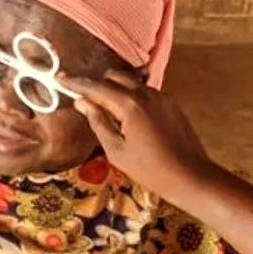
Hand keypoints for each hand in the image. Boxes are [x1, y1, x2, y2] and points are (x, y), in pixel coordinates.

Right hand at [65, 70, 212, 199]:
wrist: (191, 176)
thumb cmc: (151, 170)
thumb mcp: (117, 151)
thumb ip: (98, 123)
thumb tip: (82, 103)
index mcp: (130, 104)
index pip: (96, 87)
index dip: (77, 83)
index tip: (61, 78)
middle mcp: (147, 93)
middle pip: (115, 76)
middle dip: (98, 82)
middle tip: (85, 97)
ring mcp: (162, 97)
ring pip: (132, 82)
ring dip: (116, 89)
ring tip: (106, 107)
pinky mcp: (172, 104)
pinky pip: (146, 92)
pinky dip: (132, 96)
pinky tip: (129, 115)